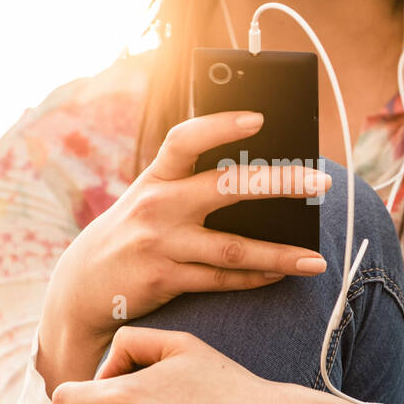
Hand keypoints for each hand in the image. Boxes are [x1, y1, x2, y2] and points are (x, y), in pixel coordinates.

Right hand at [36, 111, 331, 388]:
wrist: (82, 285)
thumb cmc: (133, 232)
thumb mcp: (150, 198)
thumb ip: (190, 184)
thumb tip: (261, 179)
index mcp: (156, 177)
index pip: (185, 140)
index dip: (220, 125)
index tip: (259, 118)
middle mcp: (158, 206)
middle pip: (226, 188)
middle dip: (279, 183)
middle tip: (321, 181)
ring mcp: (161, 244)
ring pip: (233, 248)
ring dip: (280, 254)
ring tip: (316, 260)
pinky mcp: (164, 279)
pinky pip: (221, 280)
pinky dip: (255, 278)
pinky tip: (282, 275)